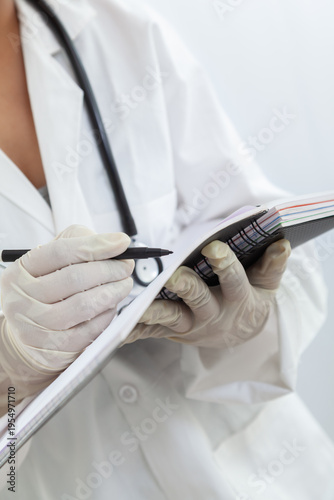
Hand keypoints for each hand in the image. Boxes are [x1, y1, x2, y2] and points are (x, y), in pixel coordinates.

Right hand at [0, 225, 133, 396]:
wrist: (28, 338)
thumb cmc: (46, 292)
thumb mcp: (51, 264)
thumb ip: (78, 244)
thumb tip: (114, 243)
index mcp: (21, 272)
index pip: (60, 252)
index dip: (95, 245)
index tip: (122, 242)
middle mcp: (22, 299)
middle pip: (75, 278)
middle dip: (109, 269)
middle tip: (126, 266)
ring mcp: (36, 327)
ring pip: (84, 305)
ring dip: (113, 292)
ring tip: (124, 285)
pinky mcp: (53, 350)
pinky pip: (89, 330)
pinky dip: (107, 316)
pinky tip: (112, 306)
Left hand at [125, 239, 290, 348]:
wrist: (238, 333)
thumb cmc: (251, 299)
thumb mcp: (266, 285)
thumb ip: (273, 265)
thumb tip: (282, 242)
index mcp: (238, 299)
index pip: (234, 280)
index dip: (225, 264)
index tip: (213, 247)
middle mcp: (214, 314)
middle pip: (199, 299)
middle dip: (187, 287)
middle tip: (173, 276)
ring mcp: (191, 324)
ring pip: (171, 317)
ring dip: (154, 311)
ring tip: (137, 306)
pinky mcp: (174, 330)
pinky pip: (153, 330)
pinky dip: (137, 328)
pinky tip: (119, 327)